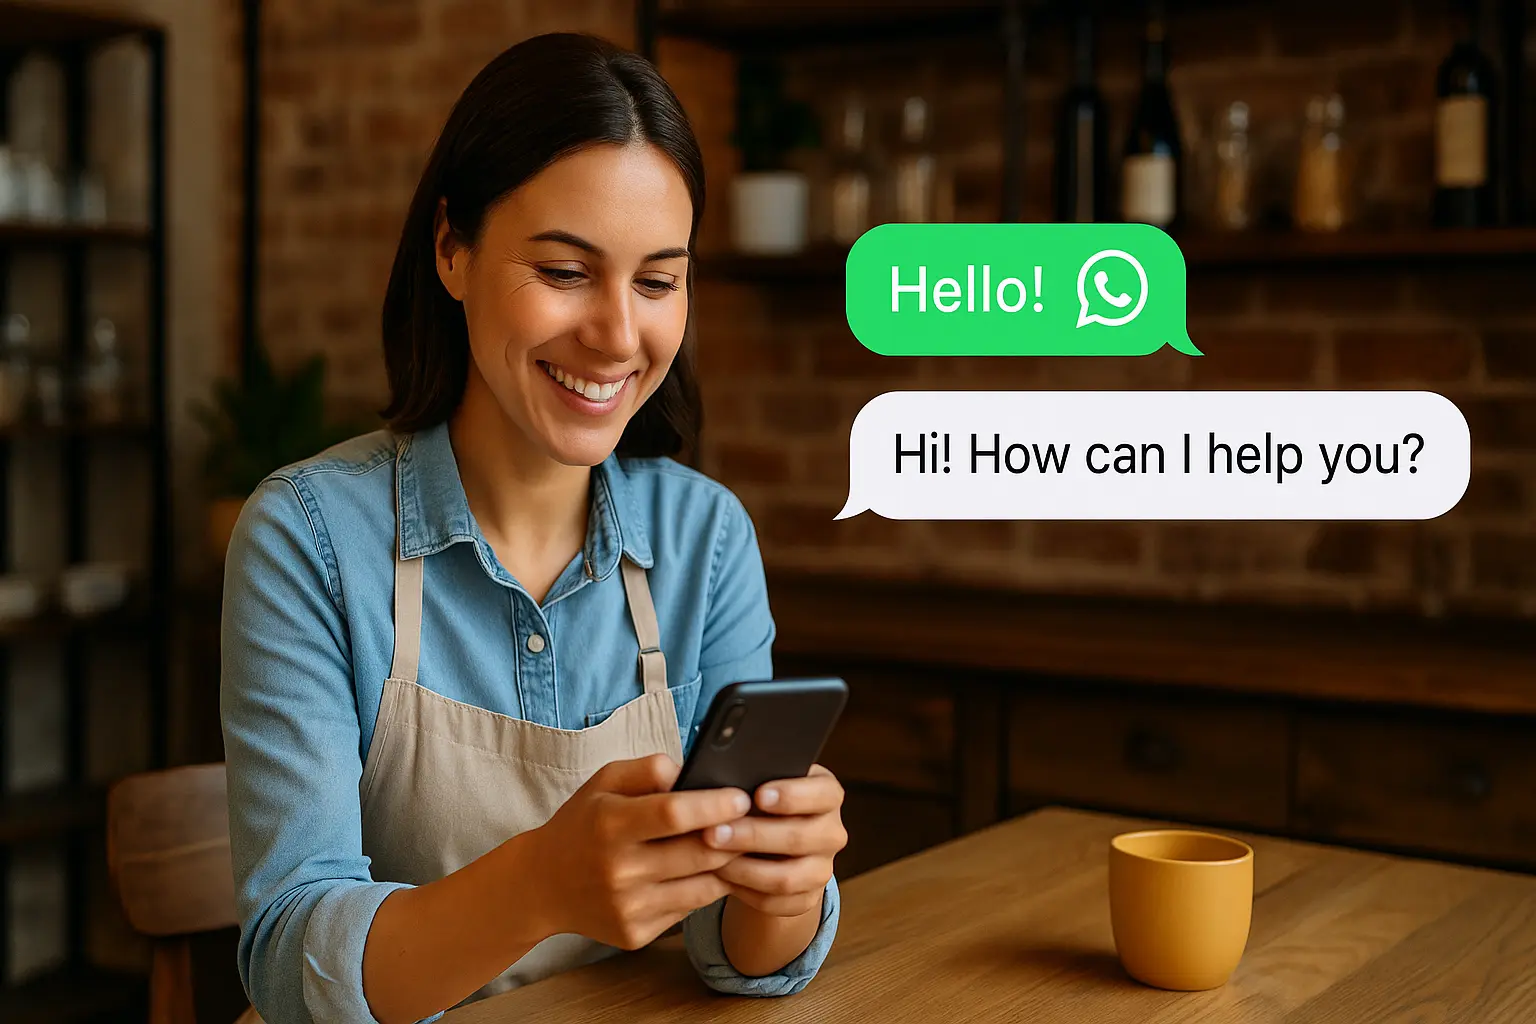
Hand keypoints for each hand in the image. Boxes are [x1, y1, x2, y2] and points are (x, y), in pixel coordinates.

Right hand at [524, 753, 749, 949]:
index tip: (742, 797)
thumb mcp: (604, 782)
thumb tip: (690, 770)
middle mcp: (618, 870)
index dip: (713, 806)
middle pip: (696, 853)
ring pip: (702, 887)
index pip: (673, 814)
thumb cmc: (583, 824)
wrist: (542, 885)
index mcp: (610, 824)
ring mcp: (627, 908)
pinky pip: (687, 909)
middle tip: (756, 821)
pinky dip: (703, 890)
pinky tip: (708, 872)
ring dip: (728, 866)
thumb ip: (647, 768)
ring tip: (742, 846)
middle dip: (735, 836)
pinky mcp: (634, 934)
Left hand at [702, 764, 846, 916]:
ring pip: (786, 877)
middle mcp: (832, 833)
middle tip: (714, 832)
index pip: (823, 794)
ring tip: (711, 859)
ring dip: (744, 869)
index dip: (792, 795)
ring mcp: (822, 869)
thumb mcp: (763, 783)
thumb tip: (723, 784)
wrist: (771, 844)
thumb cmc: (761, 803)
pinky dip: (745, 892)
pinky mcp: (808, 898)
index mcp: (828, 795)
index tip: (758, 795)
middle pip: (799, 838)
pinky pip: (776, 903)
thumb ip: (753, 780)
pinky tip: (721, 878)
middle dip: (753, 835)